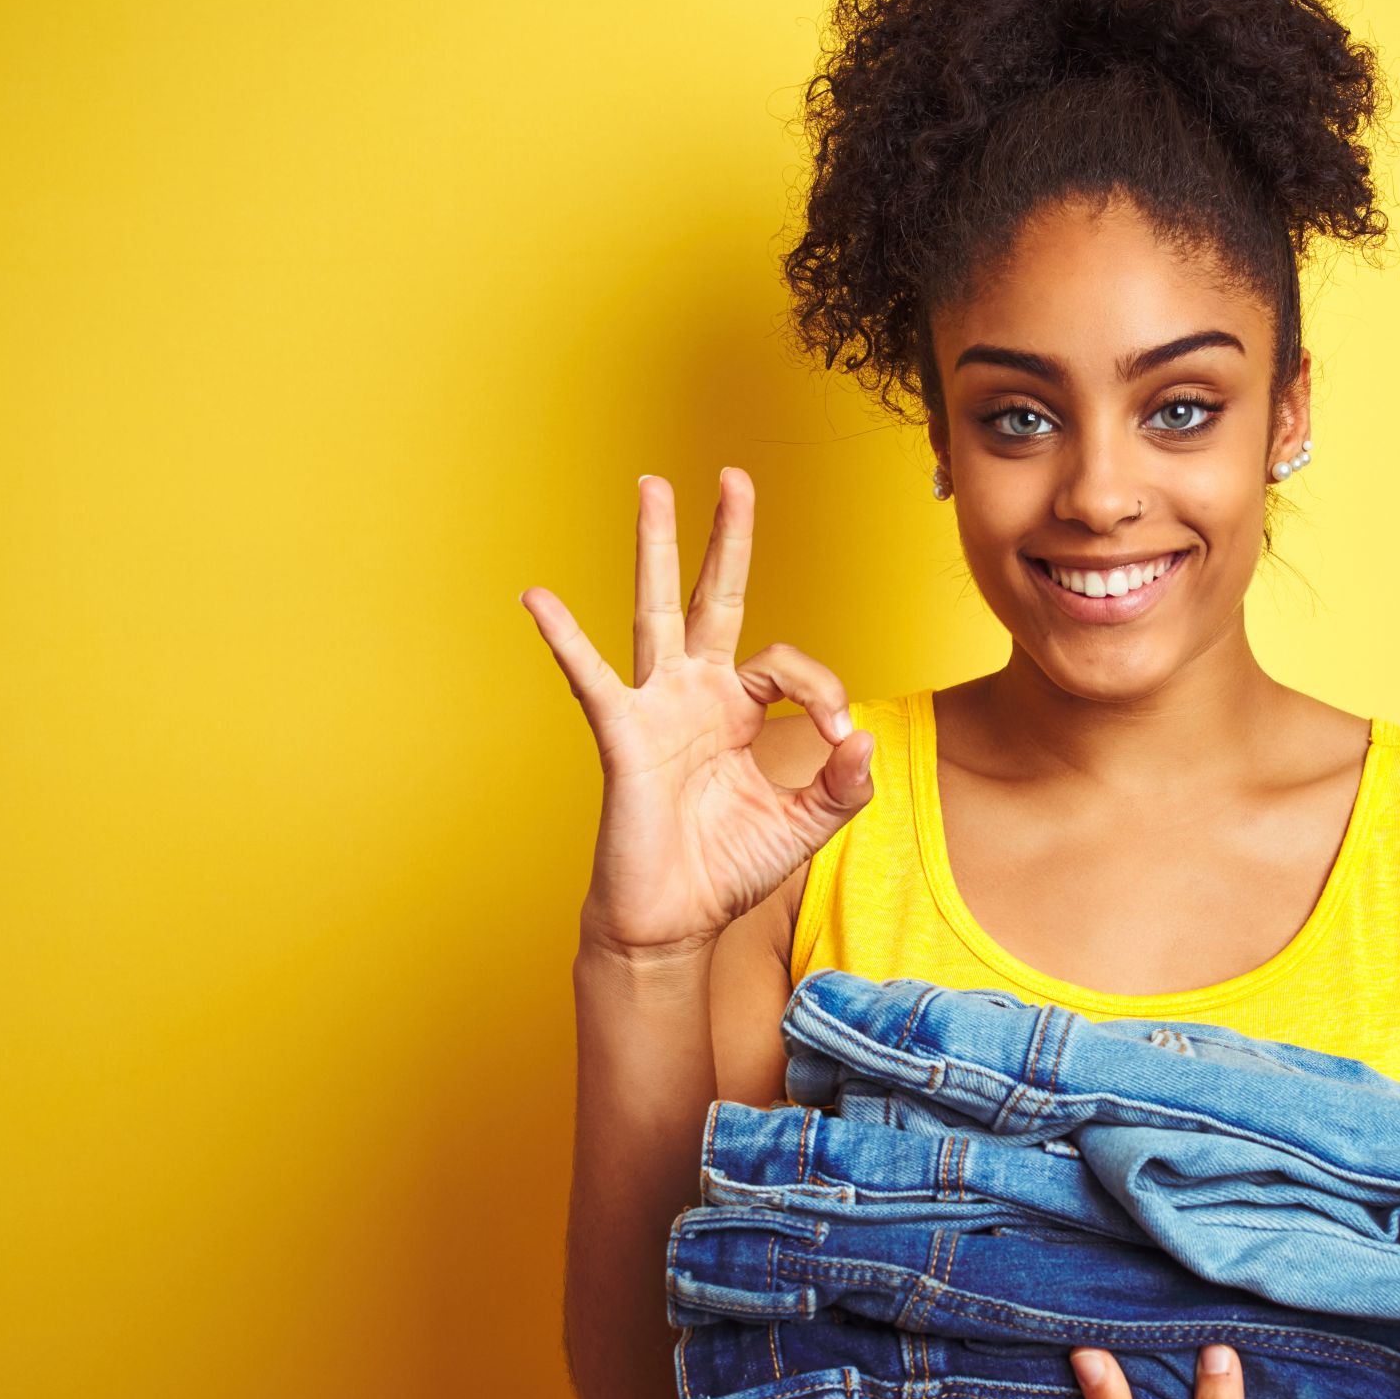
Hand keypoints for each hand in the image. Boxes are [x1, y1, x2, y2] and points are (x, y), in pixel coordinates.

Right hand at [523, 469, 872, 958]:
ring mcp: (656, 708)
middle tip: (734, 474)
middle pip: (712, 597)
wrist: (675, 923)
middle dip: (725, 536)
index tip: (838, 738)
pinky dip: (564, 639)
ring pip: (656, 612)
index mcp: (739, 710)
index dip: (823, 692)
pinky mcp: (623, 736)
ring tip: (651, 486)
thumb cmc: (729, 868)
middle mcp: (696, 695)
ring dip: (655, 547)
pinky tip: (538, 597)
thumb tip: (861, 737)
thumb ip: (843, 783)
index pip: (787, 666)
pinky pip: (591, 679)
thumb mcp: (806, 823)